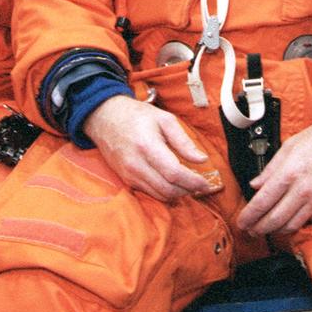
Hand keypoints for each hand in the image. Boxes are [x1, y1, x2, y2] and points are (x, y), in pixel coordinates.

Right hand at [81, 95, 215, 201]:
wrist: (105, 118)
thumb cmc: (137, 116)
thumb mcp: (165, 120)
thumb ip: (184, 142)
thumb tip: (202, 160)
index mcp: (148, 146)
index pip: (174, 173)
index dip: (193, 181)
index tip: (206, 183)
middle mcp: (136, 164)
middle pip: (168, 189)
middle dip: (188, 190)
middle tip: (201, 185)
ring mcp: (129, 174)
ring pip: (159, 195)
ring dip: (178, 194)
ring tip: (189, 185)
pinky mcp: (126, 180)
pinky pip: (149, 193)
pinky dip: (164, 192)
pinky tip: (173, 184)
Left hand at [236, 113, 311, 236]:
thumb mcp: (291, 145)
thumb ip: (271, 168)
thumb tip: (256, 184)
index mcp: (289, 172)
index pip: (261, 203)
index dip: (248, 216)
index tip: (241, 222)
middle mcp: (302, 190)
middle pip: (274, 220)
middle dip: (257, 228)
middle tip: (249, 230)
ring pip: (290, 226)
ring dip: (274, 231)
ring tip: (265, 229)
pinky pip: (307, 221)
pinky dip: (293, 224)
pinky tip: (286, 221)